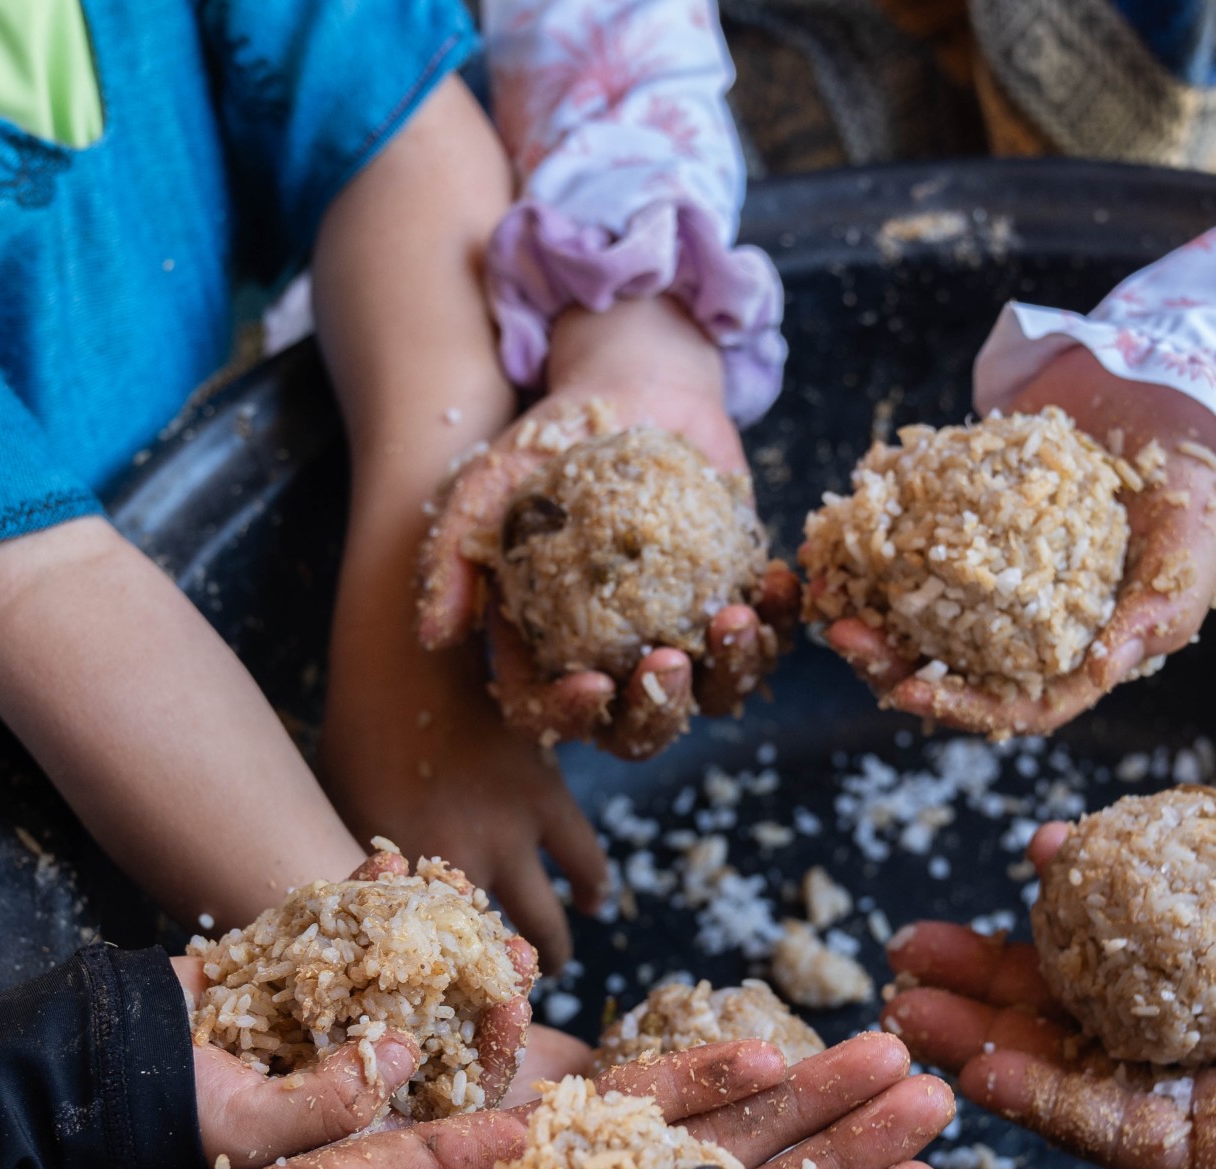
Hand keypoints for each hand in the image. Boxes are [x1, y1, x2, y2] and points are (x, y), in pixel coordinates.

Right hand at [176, 844, 556, 1164]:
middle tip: (512, 942)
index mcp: (357, 1117)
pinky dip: (363, 899)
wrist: (99, 1061)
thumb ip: (333, 1102)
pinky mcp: (290, 965)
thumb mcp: (253, 1128)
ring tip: (460, 889)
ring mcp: (322, 1010)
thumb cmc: (171, 1114)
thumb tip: (409, 1049)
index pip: (445, 1092)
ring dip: (430, 931)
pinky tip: (389, 864)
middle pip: (436, 1024)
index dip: (488, 1052)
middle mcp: (349, 1064)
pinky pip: (339, 930)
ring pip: (395, 969)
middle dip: (476, 982)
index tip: (514, 1006)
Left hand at [320, 629, 605, 968]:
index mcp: (403, 876)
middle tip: (505, 991)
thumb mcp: (348, 811)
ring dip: (551, 946)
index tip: (447, 1005)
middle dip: (499, 982)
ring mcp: (510, 833)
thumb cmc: (361, 731)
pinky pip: (583, 859)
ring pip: (546, 919)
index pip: (427, 957)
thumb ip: (371, 868)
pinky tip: (591, 899)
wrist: (408, 658)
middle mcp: (460, 864)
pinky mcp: (548, 798)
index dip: (441, 987)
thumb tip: (375, 914)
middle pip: (490, 952)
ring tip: (551, 959)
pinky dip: (591, 884)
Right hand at [419, 298, 798, 759]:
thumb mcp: (487, 487)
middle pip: (639, 729)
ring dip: (732, 671)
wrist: (632, 391)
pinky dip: (780, 620)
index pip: (551, 716)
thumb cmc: (549, 445)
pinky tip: (776, 585)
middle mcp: (618, 662)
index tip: (592, 686)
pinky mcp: (738, 600)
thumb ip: (453, 557)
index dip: (571, 718)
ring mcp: (684, 636)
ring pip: (716, 694)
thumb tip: (435, 635)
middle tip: (670, 664)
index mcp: (549, 654)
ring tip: (734, 620)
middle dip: (659, 713)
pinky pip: (769, 634)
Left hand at [821, 354, 1215, 736]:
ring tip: (819, 582)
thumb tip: (1100, 673)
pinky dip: (875, 539)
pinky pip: (916, 541)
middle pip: (947, 665)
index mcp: (1075, 654)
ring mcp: (995, 572)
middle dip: (886, 658)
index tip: (903, 690)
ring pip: (918, 609)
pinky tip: (837, 528)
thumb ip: (1151, 621)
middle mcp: (1025, 625)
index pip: (1012, 706)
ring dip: (866, 602)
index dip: (957, 708)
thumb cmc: (1196, 497)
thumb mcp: (1188, 561)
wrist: (1179, 404)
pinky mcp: (973, 520)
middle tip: (839, 630)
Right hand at [882, 806, 1215, 1168]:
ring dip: (985, 1045)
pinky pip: (1114, 1133)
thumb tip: (1131, 831)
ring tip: (908, 1012)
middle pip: (1073, 1018)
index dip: (1058, 916)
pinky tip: (981, 1066)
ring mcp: (1213, 1113)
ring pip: (1072, 1078)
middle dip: (985, 988)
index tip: (1011, 871)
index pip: (1122, 947)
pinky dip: (1042, 1100)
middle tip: (907, 962)